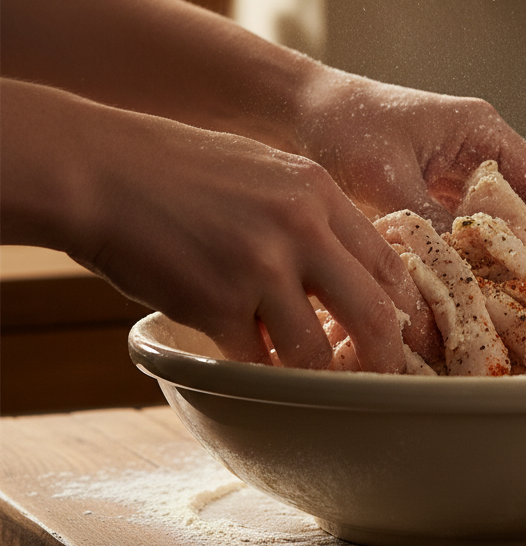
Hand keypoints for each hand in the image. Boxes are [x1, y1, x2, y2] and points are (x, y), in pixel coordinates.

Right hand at [1, 80, 435, 369]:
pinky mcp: (214, 304)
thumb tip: (345, 267)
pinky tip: (252, 362)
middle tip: (381, 375)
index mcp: (318, 192)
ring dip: (315, 371)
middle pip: (373, 312)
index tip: (403, 329)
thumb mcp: (266, 170)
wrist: (103, 171)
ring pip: (316, 350)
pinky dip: (257, 370)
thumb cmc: (181, 170)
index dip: (403, 305)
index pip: (388, 262)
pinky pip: (255, 360)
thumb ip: (310, 213)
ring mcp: (259, 268)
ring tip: (309, 376)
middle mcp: (300, 229)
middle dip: (385, 355)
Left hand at [297, 71, 525, 274]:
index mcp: (481, 130)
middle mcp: (479, 148)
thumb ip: (426, 221)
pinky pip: (468, 226)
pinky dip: (475, 255)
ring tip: (519, 300)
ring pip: (499, 219)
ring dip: (508, 256)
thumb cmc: (346, 125)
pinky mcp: (436, 189)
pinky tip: (475, 285)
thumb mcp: (386, 175)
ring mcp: (458, 170)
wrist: (304, 110)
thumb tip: (460, 272)